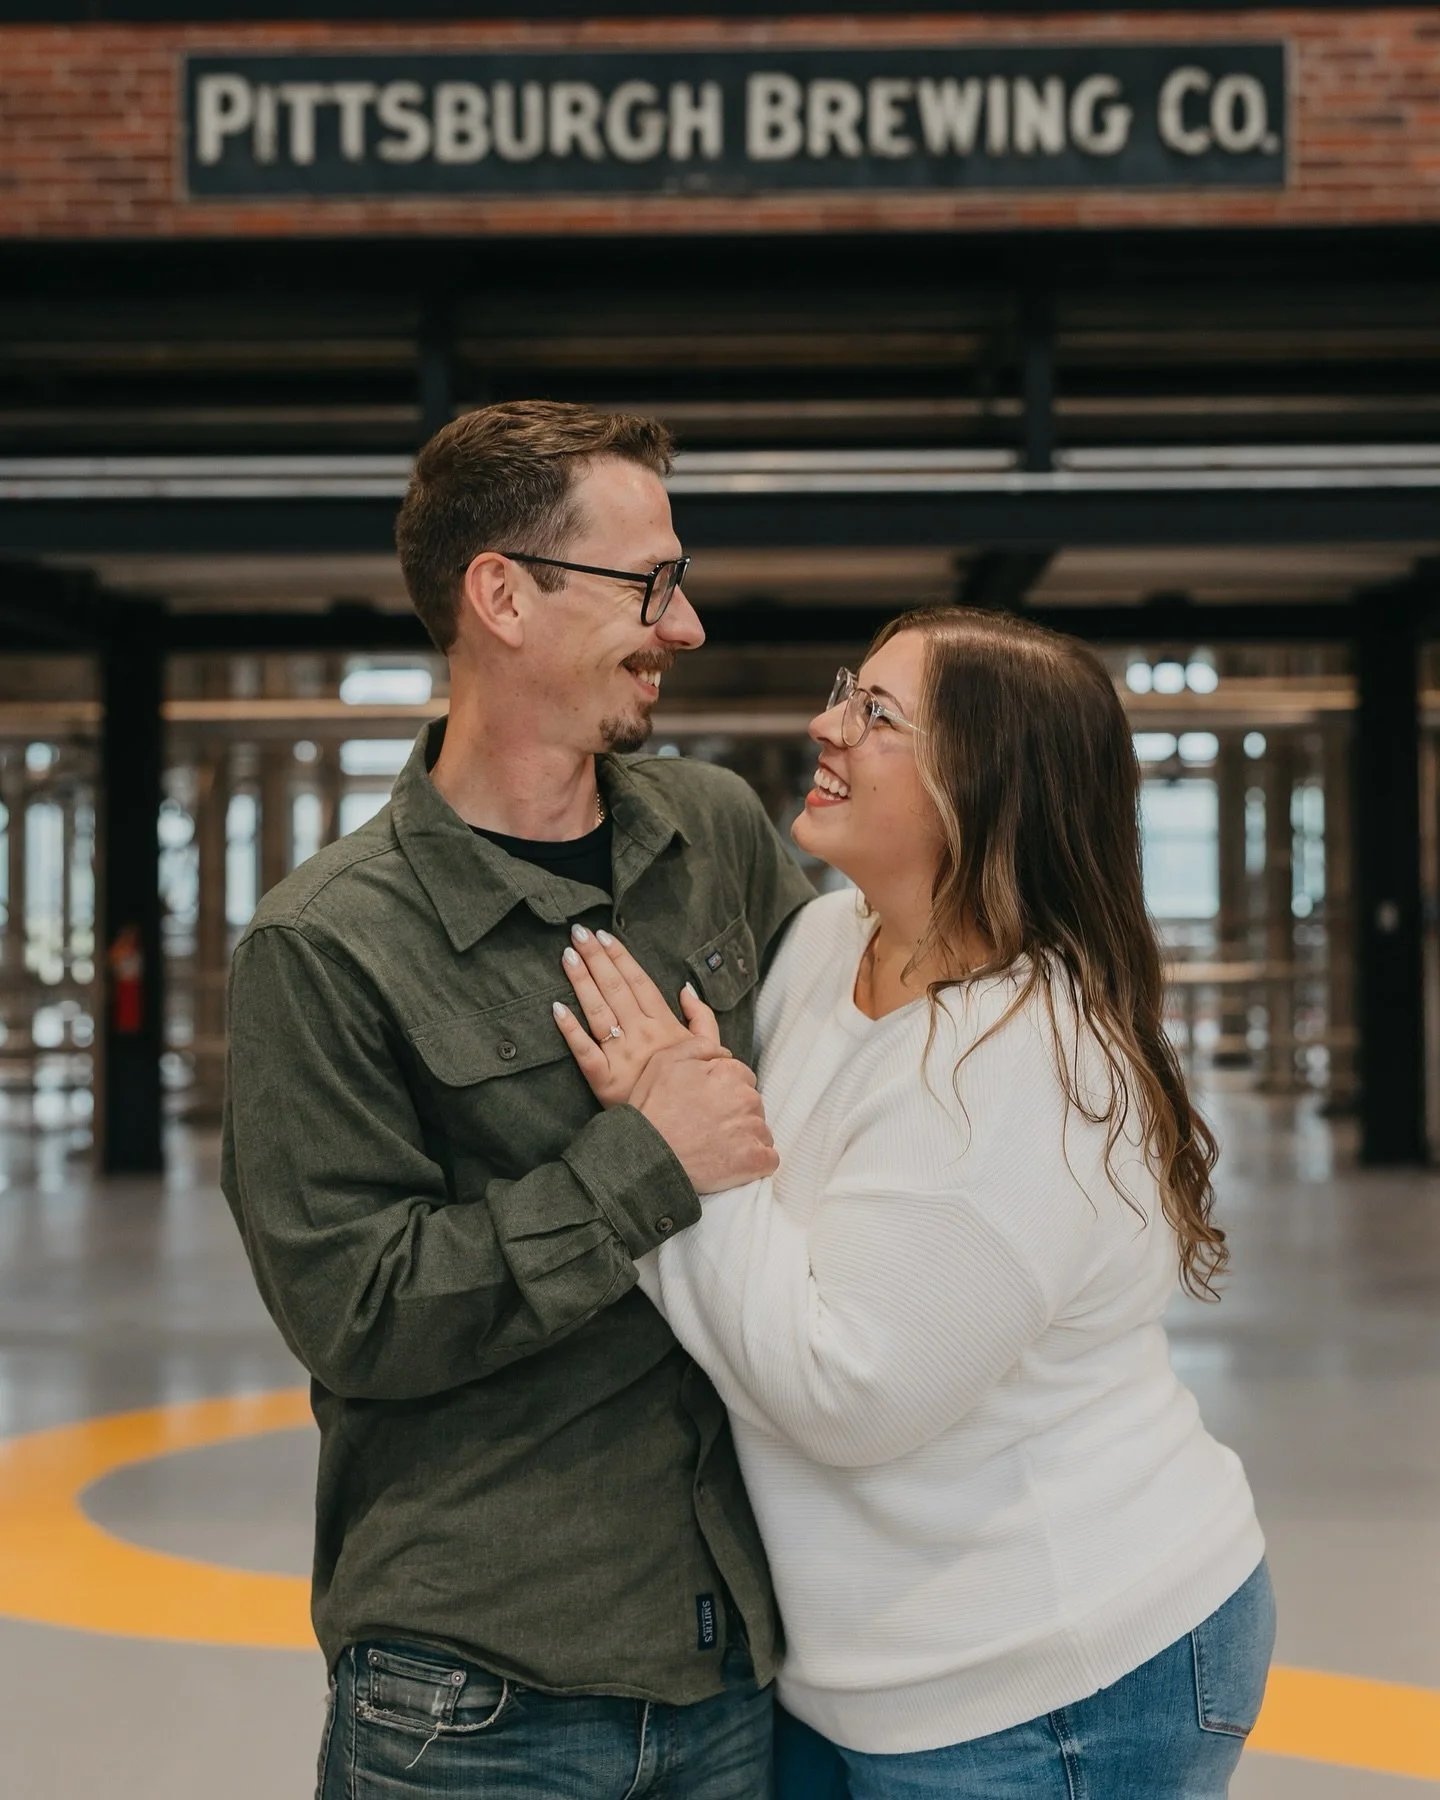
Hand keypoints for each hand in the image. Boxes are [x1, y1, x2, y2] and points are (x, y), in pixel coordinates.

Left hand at [553, 924, 722, 1107]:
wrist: (677, 1128)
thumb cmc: (691, 1086)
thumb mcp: (709, 1050)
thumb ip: (702, 1017)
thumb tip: (686, 988)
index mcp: (663, 1026)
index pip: (640, 983)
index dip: (621, 958)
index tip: (604, 936)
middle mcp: (640, 1036)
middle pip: (615, 989)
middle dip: (596, 958)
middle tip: (578, 932)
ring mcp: (620, 1056)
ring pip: (598, 1011)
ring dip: (582, 982)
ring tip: (567, 956)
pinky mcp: (602, 1080)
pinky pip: (583, 1051)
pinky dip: (570, 1030)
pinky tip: (556, 1008)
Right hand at [630, 1041, 779, 1193]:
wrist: (647, 1156)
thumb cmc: (653, 1110)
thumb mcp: (665, 1061)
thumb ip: (699, 1045)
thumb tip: (724, 1052)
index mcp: (731, 1073)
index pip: (743, 1078)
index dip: (724, 1091)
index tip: (707, 1105)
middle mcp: (747, 1099)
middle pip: (753, 1104)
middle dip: (736, 1114)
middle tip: (708, 1127)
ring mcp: (754, 1130)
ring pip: (760, 1131)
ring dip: (745, 1138)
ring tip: (716, 1147)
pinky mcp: (756, 1160)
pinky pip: (768, 1159)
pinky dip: (755, 1162)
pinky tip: (732, 1163)